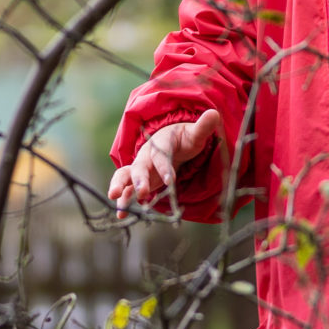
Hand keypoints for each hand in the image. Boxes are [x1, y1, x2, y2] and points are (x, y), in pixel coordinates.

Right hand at [108, 108, 222, 213]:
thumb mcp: (195, 133)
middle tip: (141, 193)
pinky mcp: (138, 180)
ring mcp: (140, 168)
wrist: (171, 143)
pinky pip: (127, 189)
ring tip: (115, 199)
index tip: (171, 181)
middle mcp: (146, 156)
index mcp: (160, 144)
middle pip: (139, 166)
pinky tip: (121, 215)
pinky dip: (123, 201)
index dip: (165, 168)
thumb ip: (203, 127)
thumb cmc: (184, 138)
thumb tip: (214, 113)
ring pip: (125, 175)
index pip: (161, 156)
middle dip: (139, 179)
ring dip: (120, 186)